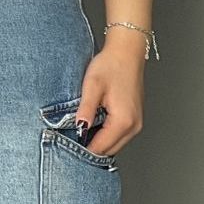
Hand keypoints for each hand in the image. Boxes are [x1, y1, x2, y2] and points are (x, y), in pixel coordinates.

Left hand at [76, 35, 145, 155]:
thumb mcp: (93, 86)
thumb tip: (79, 129)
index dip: (83, 149)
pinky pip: (119, 135)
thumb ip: (86, 109)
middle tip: (71, 138)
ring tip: (81, 129)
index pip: (101, 148)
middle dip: (90, 147)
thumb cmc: (111, 65)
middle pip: (109, 150)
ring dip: (98, 141)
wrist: (126, 52)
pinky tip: (93, 123)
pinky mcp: (134, 119)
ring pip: (114, 144)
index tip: (67, 146)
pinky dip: (105, 134)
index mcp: (123, 121)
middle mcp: (133, 126)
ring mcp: (136, 123)